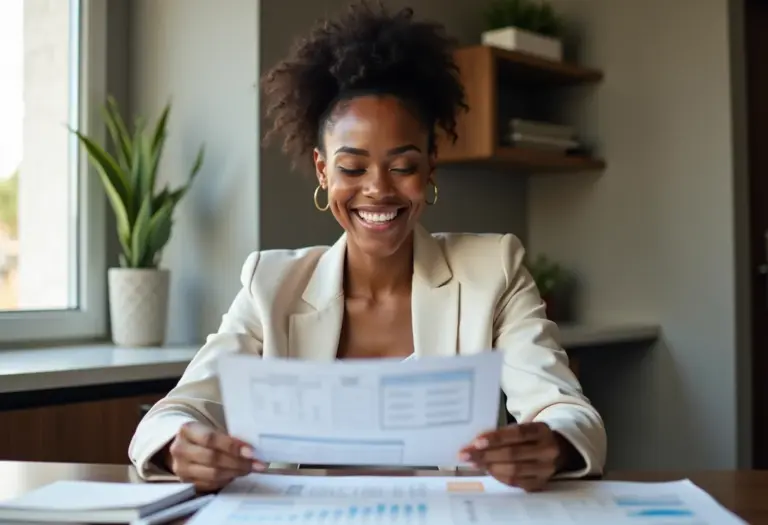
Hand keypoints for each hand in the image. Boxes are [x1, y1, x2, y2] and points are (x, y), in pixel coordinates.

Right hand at [165, 422, 265, 491]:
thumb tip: (250, 449)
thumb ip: (227, 437)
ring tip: (249, 469)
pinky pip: (210, 484)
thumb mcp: (211, 429)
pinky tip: (236, 475)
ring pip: (212, 474)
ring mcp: (181, 468)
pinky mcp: (186, 482)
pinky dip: (226, 480)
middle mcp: (180, 449)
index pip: (210, 439)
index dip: (231, 446)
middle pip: (213, 458)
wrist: (184, 447)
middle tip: (256, 464)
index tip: (251, 452)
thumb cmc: (203, 436)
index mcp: (187, 430)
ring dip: (235, 472)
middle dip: (238, 462)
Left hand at [459, 422, 573, 491]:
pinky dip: (499, 476)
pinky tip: (487, 470)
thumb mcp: (521, 429)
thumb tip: (474, 445)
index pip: (518, 433)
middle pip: (513, 454)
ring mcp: (546, 469)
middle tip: (465, 455)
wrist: (556, 451)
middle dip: (486, 455)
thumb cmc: (530, 438)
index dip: (496, 438)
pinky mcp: (541, 483)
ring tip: (474, 462)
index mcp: (542, 430)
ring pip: (514, 470)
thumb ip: (501, 434)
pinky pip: (516, 482)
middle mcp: (547, 450)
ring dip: (490, 466)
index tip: (476, 442)